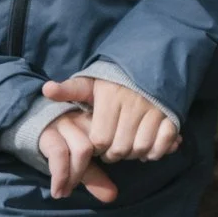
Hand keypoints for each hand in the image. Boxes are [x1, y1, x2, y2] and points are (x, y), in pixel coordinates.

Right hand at [37, 112, 120, 202]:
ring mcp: (67, 123)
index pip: (112, 143)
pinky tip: (58, 191)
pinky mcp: (48, 132)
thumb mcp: (80, 162)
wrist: (28, 130)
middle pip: (100, 145)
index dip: (109, 162)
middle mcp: (85, 120)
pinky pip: (59, 153)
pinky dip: (61, 176)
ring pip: (83, 149)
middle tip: (74, 190)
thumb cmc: (62, 146)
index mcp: (98, 124)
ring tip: (65, 193)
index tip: (99, 183)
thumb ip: (95, 176)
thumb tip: (112, 197)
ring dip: (76, 176)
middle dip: (88, 172)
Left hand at [43, 76, 181, 162]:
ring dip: (135, 154)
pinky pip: (163, 143)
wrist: (151, 62)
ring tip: (130, 147)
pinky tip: (149, 147)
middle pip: (120, 148)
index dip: (99, 147)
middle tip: (115, 148)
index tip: (100, 141)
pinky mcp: (171, 114)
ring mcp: (155, 109)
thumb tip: (46, 89)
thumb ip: (70, 89)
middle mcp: (134, 103)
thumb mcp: (92, 82)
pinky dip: (156, 151)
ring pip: (141, 148)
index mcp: (111, 97)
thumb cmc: (115, 79)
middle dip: (116, 154)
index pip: (100, 140)